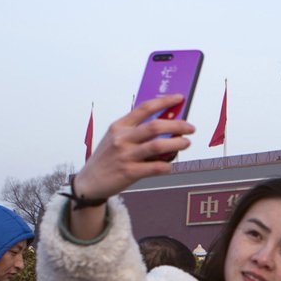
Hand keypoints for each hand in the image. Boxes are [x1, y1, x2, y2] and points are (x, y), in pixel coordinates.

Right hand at [72, 95, 193, 201]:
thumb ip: (136, 131)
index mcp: (119, 126)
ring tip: (186, 143)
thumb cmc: (107, 158)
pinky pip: (155, 167)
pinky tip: (169, 165)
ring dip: (177, 143)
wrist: (89, 182)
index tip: (179, 98)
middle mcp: (122, 138)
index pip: (145, 108)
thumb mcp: (115, 139)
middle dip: (178, 125)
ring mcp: (126, 155)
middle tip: (190, 128)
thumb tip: (166, 126)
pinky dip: (167, 165)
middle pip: (156, 126)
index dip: (164, 101)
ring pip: (158, 145)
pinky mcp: (129, 172)